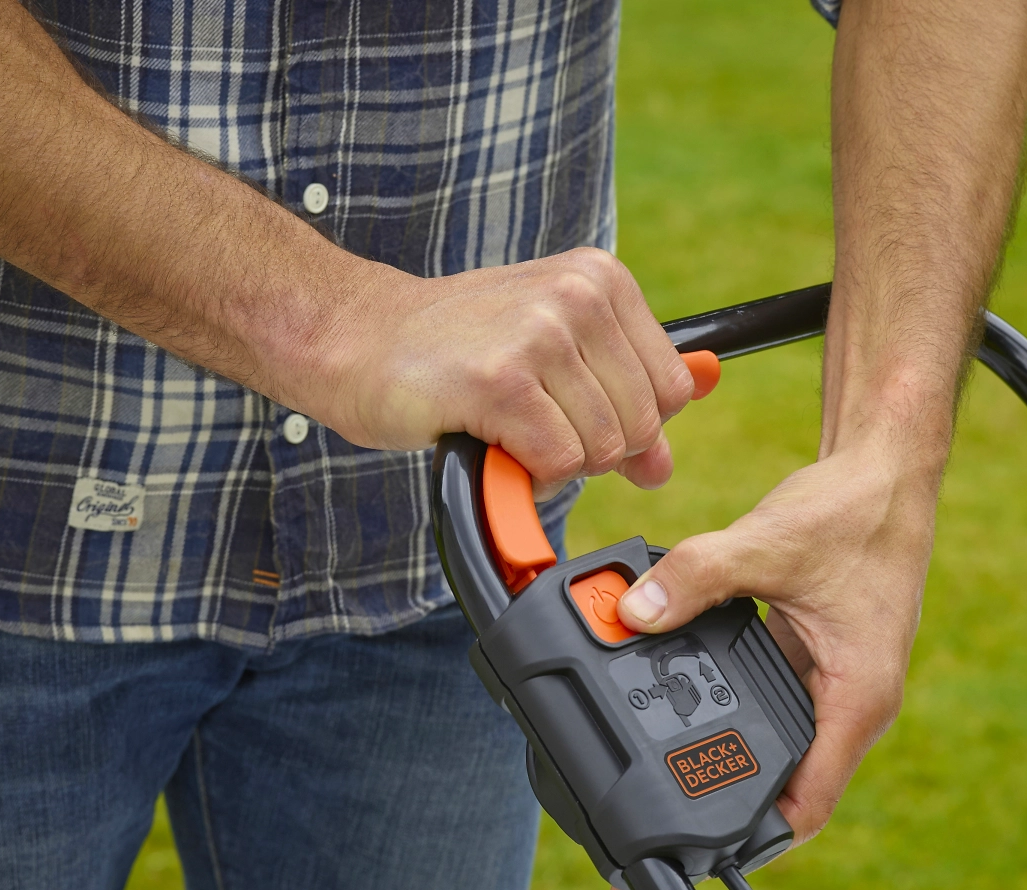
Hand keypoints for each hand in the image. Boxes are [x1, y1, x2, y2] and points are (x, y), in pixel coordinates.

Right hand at [295, 248, 694, 498]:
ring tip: (506, 426)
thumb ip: (619, 401)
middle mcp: (579, 296)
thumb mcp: (552, 356)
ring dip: (555, 462)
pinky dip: (527, 474)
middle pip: (643, 425)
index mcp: (601, 279)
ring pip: (604, 450)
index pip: (673, 387)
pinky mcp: (504, 381)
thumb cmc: (453, 351)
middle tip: (532, 423)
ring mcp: (542, 335)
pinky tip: (491, 441)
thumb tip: (663, 464)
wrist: (353, 337)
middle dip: (593, 449)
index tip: (576, 414)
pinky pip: (560, 464)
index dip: (632, 425)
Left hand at [604, 427, 944, 889]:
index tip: (695, 861)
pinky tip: (675, 718)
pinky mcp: (810, 661)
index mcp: (857, 698)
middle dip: (723, 814)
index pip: (808, 806)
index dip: (753, 843)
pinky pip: (765, 708)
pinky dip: (724, 717)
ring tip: (655, 792)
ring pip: (773, 750)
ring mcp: (829, 685)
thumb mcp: (769, 544)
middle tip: (653, 838)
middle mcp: (848, 704)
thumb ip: (696, 578)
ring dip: (724, 767)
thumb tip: (632, 612)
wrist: (885, 470)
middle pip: (786, 789)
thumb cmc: (854, 512)